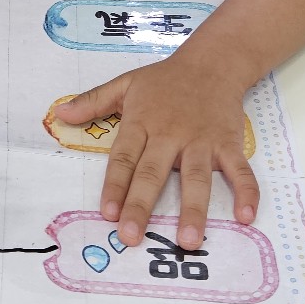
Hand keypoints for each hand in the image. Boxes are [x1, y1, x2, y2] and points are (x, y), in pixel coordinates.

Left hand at [53, 57, 258, 250]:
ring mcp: (201, 141)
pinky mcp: (228, 144)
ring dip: (193, 209)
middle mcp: (170, 135)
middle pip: (153, 174)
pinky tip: (245, 218)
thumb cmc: (164, 80)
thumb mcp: (125, 84)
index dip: (114, 186)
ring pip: (196, 178)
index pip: (124, 159)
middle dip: (141, 206)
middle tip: (131, 237)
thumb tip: (58, 114)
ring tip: (188, 241)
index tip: (107, 213)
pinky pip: (239, 170)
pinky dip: (246, 192)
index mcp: (142, 123)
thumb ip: (92, 101)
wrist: (212, 62)